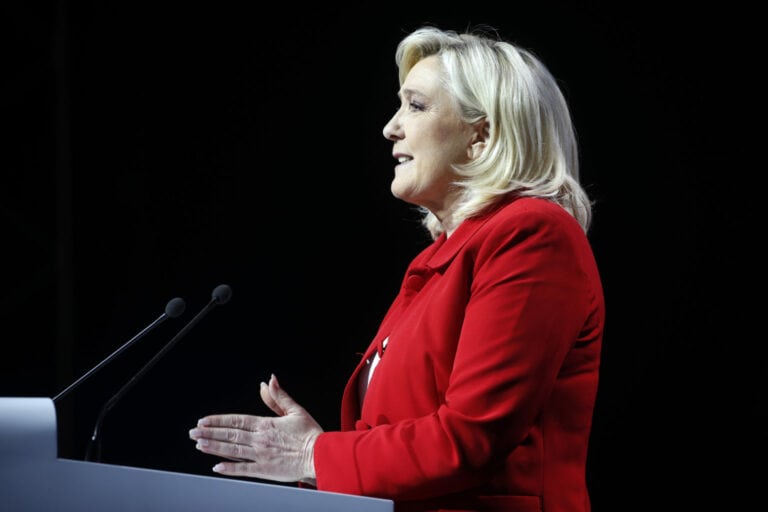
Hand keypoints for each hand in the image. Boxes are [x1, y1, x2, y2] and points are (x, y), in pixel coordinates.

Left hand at [189, 374, 322, 482]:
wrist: (321, 455)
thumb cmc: (310, 434)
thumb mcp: (295, 410)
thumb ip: (279, 396)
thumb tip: (269, 381)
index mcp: (266, 424)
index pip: (236, 420)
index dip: (218, 420)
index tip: (204, 420)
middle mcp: (260, 439)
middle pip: (230, 434)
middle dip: (209, 433)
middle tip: (193, 432)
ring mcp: (261, 455)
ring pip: (232, 450)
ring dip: (214, 447)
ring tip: (199, 444)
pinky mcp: (265, 470)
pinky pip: (243, 469)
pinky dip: (229, 468)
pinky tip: (217, 467)